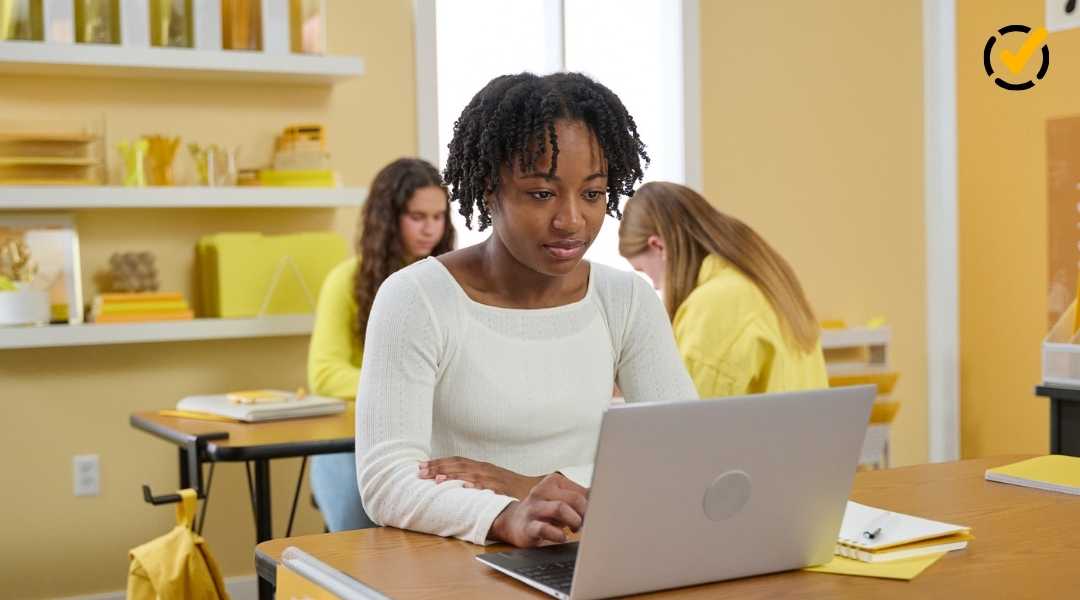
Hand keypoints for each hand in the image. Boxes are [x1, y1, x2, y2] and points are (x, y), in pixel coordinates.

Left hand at [419, 456, 542, 499]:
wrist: (536, 489)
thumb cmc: (510, 487)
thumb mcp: (489, 480)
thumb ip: (473, 480)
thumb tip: (451, 485)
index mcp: (480, 466)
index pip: (456, 461)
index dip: (438, 462)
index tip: (421, 466)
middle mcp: (485, 469)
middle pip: (458, 465)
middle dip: (438, 468)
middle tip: (420, 471)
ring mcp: (493, 478)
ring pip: (468, 474)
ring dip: (451, 476)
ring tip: (435, 480)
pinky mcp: (501, 488)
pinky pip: (486, 487)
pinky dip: (474, 486)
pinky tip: (463, 487)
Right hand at [488, 474, 588, 546]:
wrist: (514, 523)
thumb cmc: (545, 511)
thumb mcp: (562, 499)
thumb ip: (582, 496)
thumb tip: (603, 493)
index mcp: (553, 482)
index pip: (581, 491)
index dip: (591, 505)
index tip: (593, 516)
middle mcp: (541, 491)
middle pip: (573, 498)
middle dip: (584, 514)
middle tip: (585, 524)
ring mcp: (533, 508)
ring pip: (560, 508)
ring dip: (573, 521)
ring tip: (575, 529)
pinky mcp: (527, 526)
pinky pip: (544, 529)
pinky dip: (558, 535)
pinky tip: (562, 537)